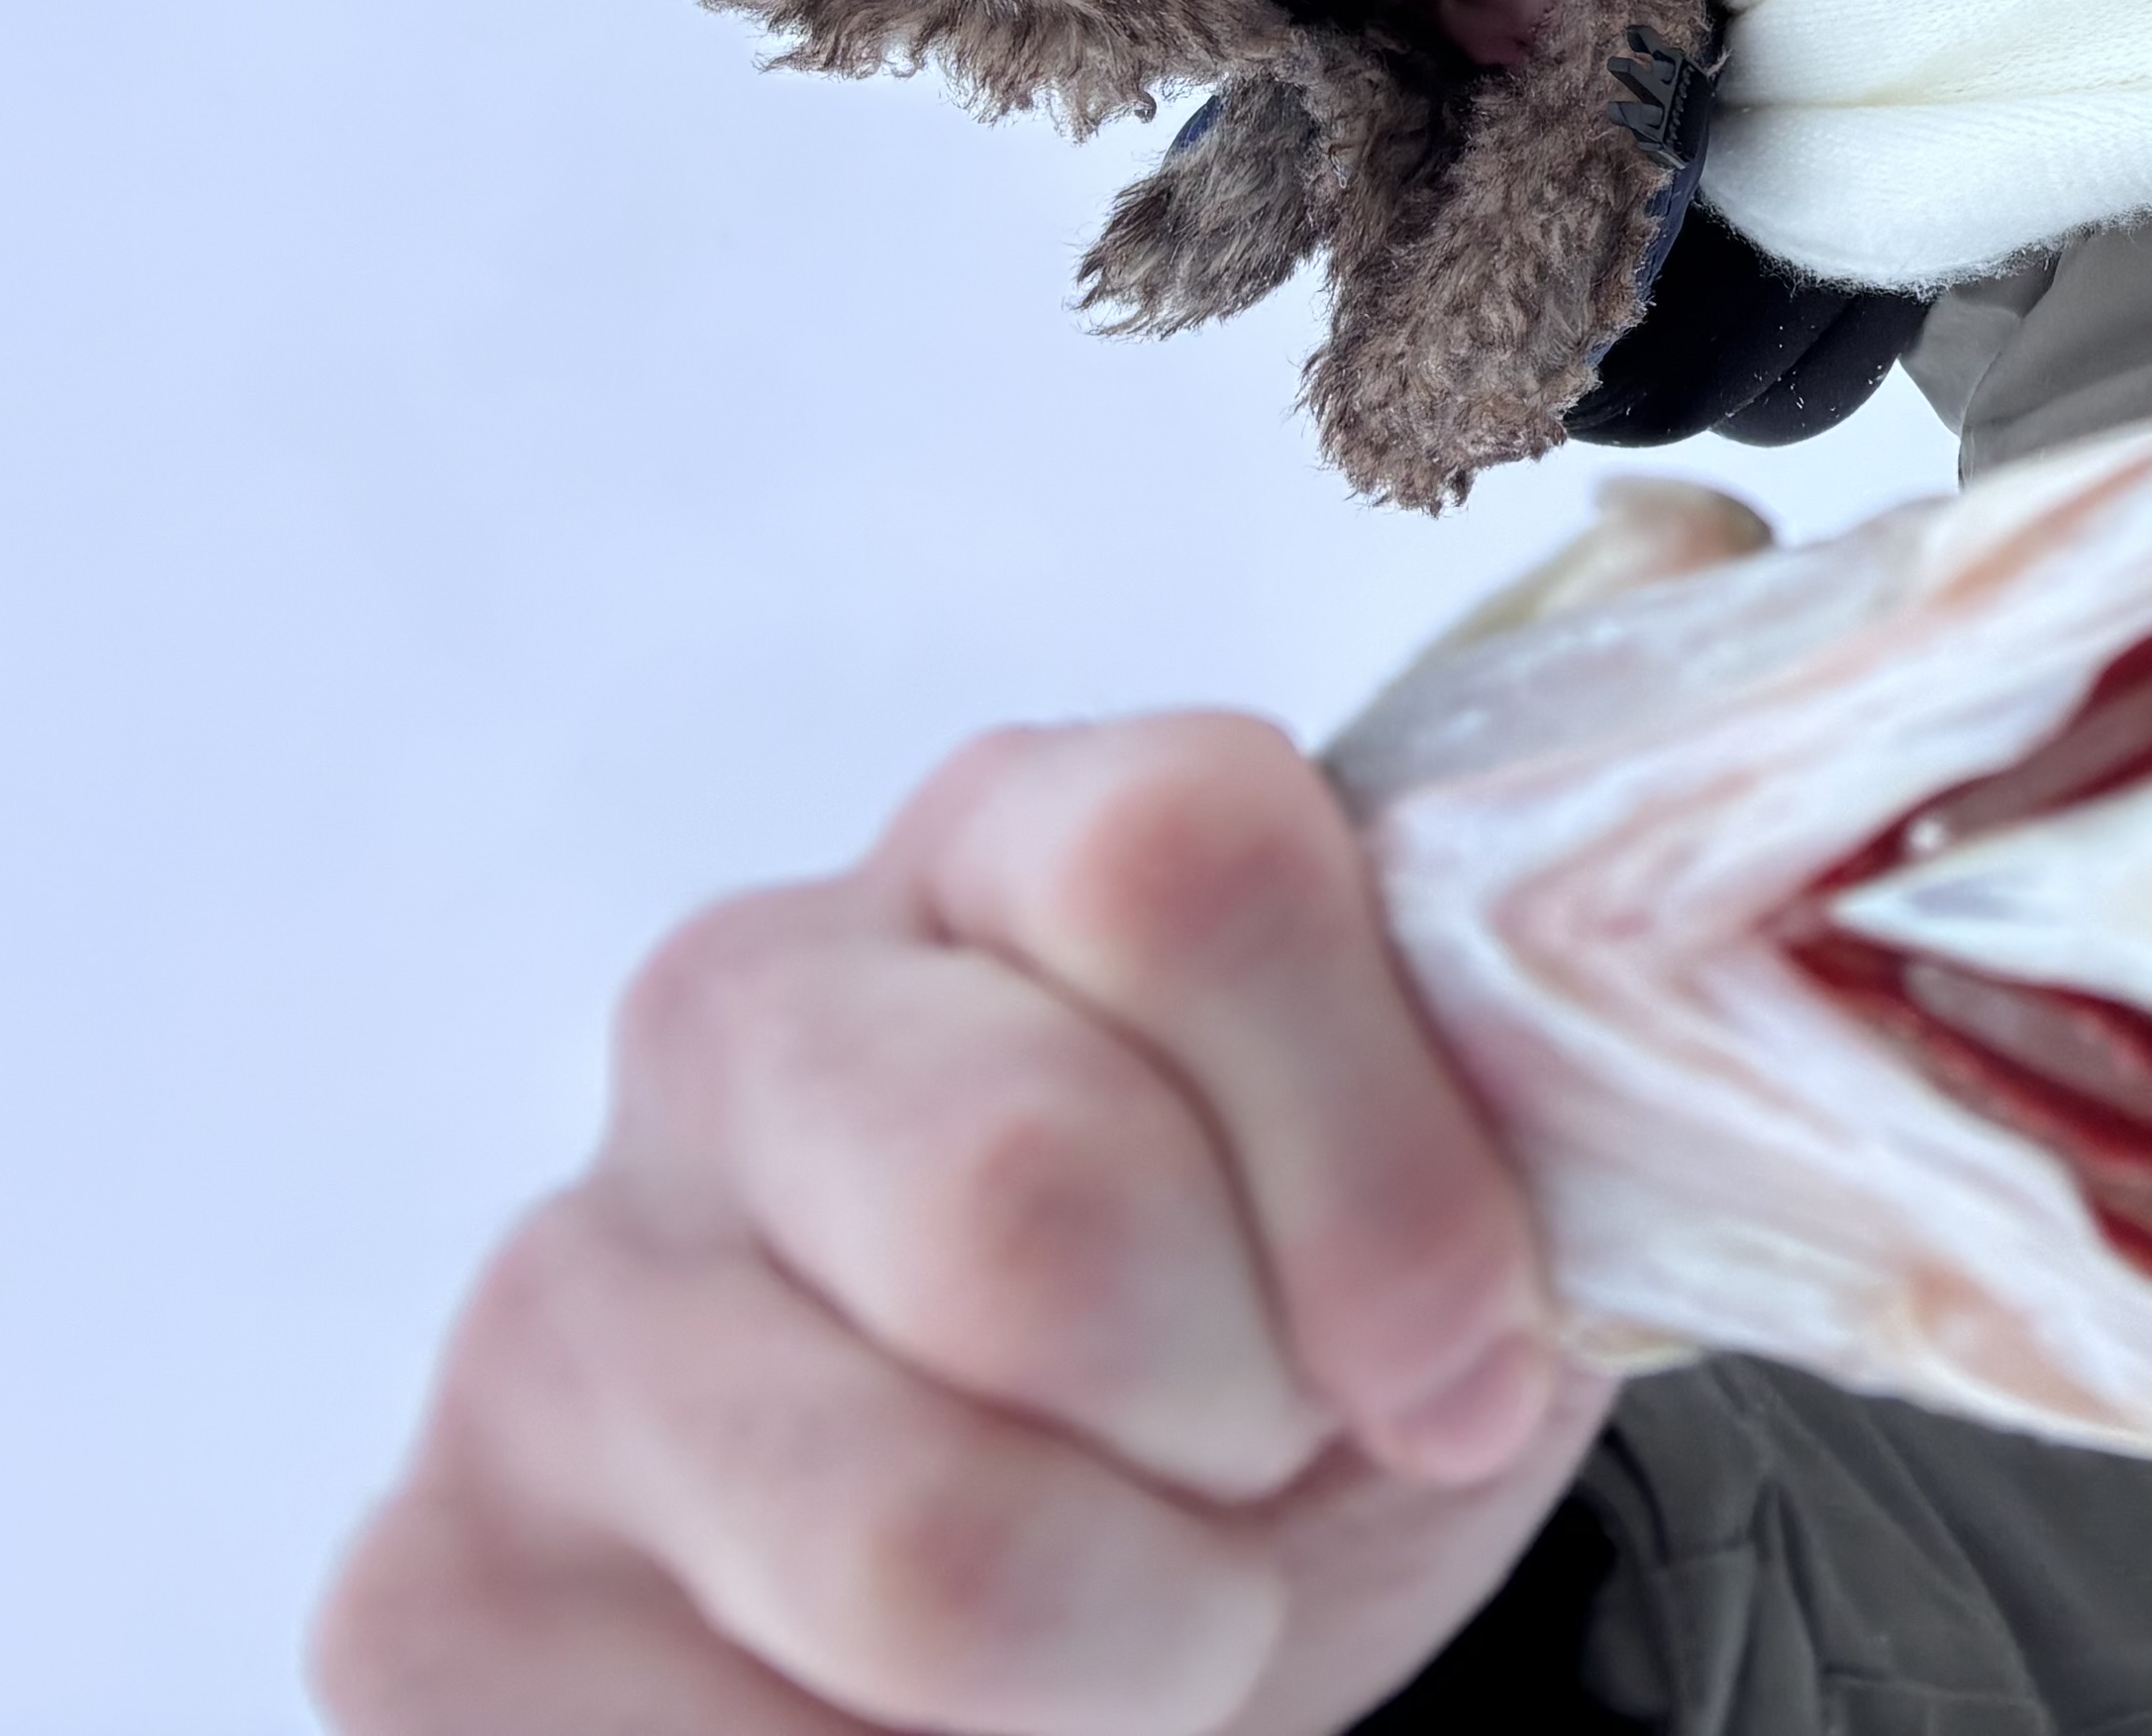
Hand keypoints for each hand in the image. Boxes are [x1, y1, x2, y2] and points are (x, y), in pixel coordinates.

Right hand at [315, 714, 1606, 1735]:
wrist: (1109, 1659)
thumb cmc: (1290, 1375)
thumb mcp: (1473, 1163)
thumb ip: (1567, 898)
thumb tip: (1716, 534)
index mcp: (1006, 844)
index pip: (1192, 858)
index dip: (1381, 1159)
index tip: (1464, 1352)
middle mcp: (744, 1013)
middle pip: (1037, 1204)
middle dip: (1239, 1422)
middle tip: (1261, 1470)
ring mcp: (559, 1304)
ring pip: (926, 1544)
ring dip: (1125, 1655)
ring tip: (1130, 1620)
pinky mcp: (435, 1597)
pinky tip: (933, 1715)